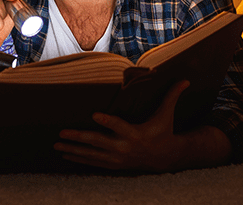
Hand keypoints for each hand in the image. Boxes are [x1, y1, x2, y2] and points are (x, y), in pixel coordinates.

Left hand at [54, 80, 189, 171]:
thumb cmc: (163, 131)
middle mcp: (124, 147)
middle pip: (99, 142)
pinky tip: (65, 155)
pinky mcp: (114, 164)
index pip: (120, 126)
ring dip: (73, 150)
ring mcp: (117, 158)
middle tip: (62, 133)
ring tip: (56, 145)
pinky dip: (79, 159)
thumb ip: (172, 96)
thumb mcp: (167, 114)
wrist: (165, 158)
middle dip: (79, 138)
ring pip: (92, 155)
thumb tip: (186, 79)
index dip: (108, 121)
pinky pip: (93, 163)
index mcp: (136, 133)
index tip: (94, 114)